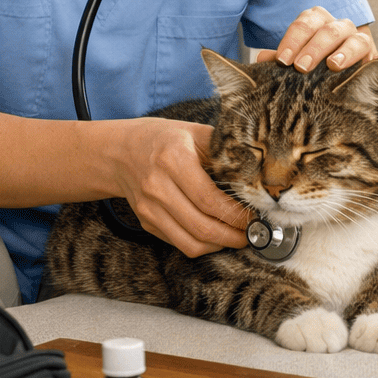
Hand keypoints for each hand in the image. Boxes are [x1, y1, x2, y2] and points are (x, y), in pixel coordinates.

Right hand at [114, 117, 251, 256]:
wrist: (122, 151)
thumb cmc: (165, 138)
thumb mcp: (195, 132)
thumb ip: (224, 150)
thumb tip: (256, 174)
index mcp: (172, 159)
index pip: (209, 199)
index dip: (235, 214)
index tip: (254, 217)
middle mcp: (157, 187)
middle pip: (201, 226)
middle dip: (232, 236)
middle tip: (252, 234)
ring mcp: (149, 208)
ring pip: (190, 243)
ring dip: (218, 246)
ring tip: (237, 238)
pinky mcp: (146, 222)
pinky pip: (178, 243)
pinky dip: (201, 244)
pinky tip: (217, 235)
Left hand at [257, 9, 377, 103]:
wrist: (347, 77)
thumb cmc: (316, 67)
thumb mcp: (298, 61)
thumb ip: (282, 59)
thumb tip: (261, 59)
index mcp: (315, 22)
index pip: (303, 24)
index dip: (292, 41)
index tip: (282, 60)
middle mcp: (335, 24)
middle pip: (325, 28)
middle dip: (312, 47)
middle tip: (300, 67)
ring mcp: (354, 36)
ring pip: (347, 34)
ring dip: (339, 49)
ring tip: (331, 65)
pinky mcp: (370, 51)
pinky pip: (366, 47)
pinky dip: (357, 56)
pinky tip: (349, 67)